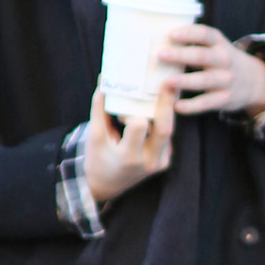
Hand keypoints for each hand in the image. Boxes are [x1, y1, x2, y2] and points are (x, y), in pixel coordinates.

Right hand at [82, 82, 175, 205]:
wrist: (106, 186)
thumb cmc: (97, 159)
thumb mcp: (95, 135)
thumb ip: (100, 108)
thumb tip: (104, 79)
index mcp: (129, 157)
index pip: (139, 127)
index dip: (135, 112)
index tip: (129, 104)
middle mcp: (149, 162)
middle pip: (165, 128)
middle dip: (167, 103)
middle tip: (168, 82)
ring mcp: (161, 163)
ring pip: (169, 130)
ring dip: (167, 110)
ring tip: (167, 88)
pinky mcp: (166, 161)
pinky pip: (167, 136)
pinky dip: (164, 120)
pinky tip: (164, 104)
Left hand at [156, 24, 264, 118]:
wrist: (255, 82)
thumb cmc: (223, 61)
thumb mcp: (217, 47)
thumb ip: (195, 43)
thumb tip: (157, 40)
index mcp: (219, 44)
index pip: (205, 34)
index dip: (189, 33)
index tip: (171, 34)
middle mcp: (224, 60)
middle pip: (202, 56)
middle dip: (181, 55)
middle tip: (160, 55)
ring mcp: (225, 80)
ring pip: (204, 80)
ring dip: (185, 81)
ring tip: (166, 82)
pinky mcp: (224, 99)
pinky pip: (206, 103)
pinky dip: (192, 106)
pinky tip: (177, 106)